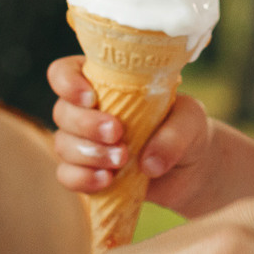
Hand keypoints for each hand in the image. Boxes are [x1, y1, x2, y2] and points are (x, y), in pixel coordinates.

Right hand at [48, 55, 216, 213]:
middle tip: (117, 134)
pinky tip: (107, 181)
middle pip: (62, 111)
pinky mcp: (86, 172)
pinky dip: (83, 179)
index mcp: (104, 81)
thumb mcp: (191, 120)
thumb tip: (148, 163)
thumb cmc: (185, 129)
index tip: (90, 98)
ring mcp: (83, 142)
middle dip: (86, 125)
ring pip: (62, 144)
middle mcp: (87, 109)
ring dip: (89, 154)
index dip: (67, 83)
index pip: (64, 72)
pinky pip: (67, 175)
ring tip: (121, 161)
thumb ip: (174, 135)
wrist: (190, 167)